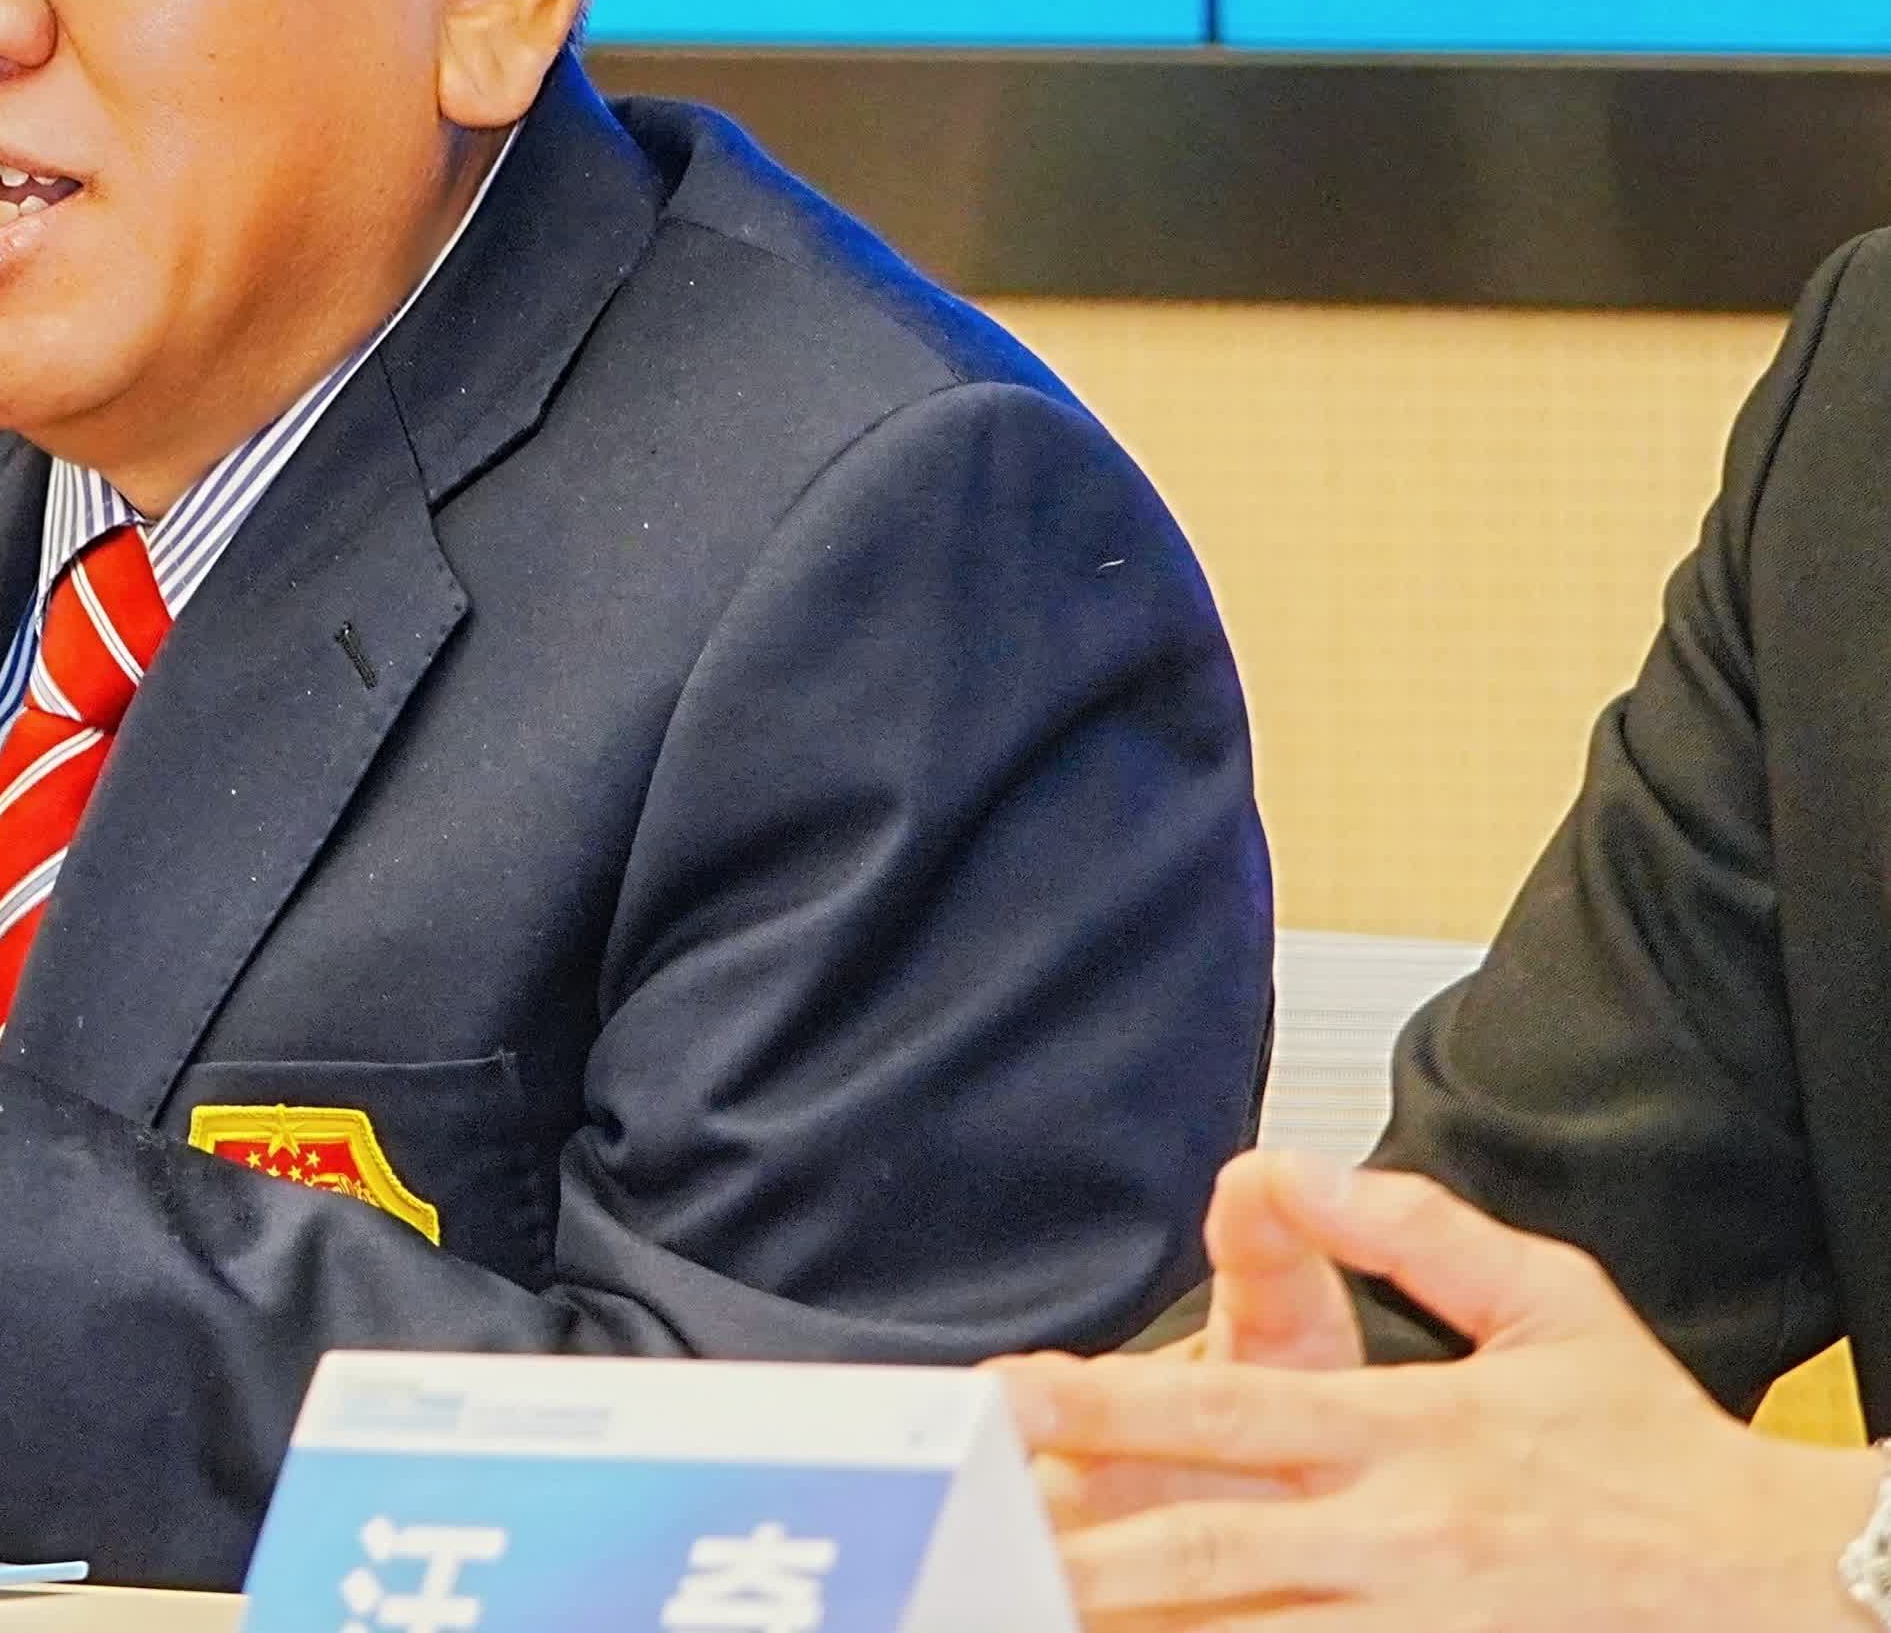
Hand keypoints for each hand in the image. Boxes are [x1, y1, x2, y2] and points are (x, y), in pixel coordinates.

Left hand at [991, 1159, 1881, 1630]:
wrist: (1777, 1579)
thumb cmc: (1656, 1446)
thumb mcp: (1553, 1303)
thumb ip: (1414, 1227)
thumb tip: (1292, 1161)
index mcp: (1410, 1430)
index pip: (1226, 1409)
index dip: (1107, 1405)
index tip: (1009, 1398)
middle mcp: (1400, 1535)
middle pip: (1206, 1543)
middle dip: (1079, 1540)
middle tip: (972, 1532)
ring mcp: (1417, 1625)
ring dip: (1136, 1623)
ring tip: (1028, 1608)